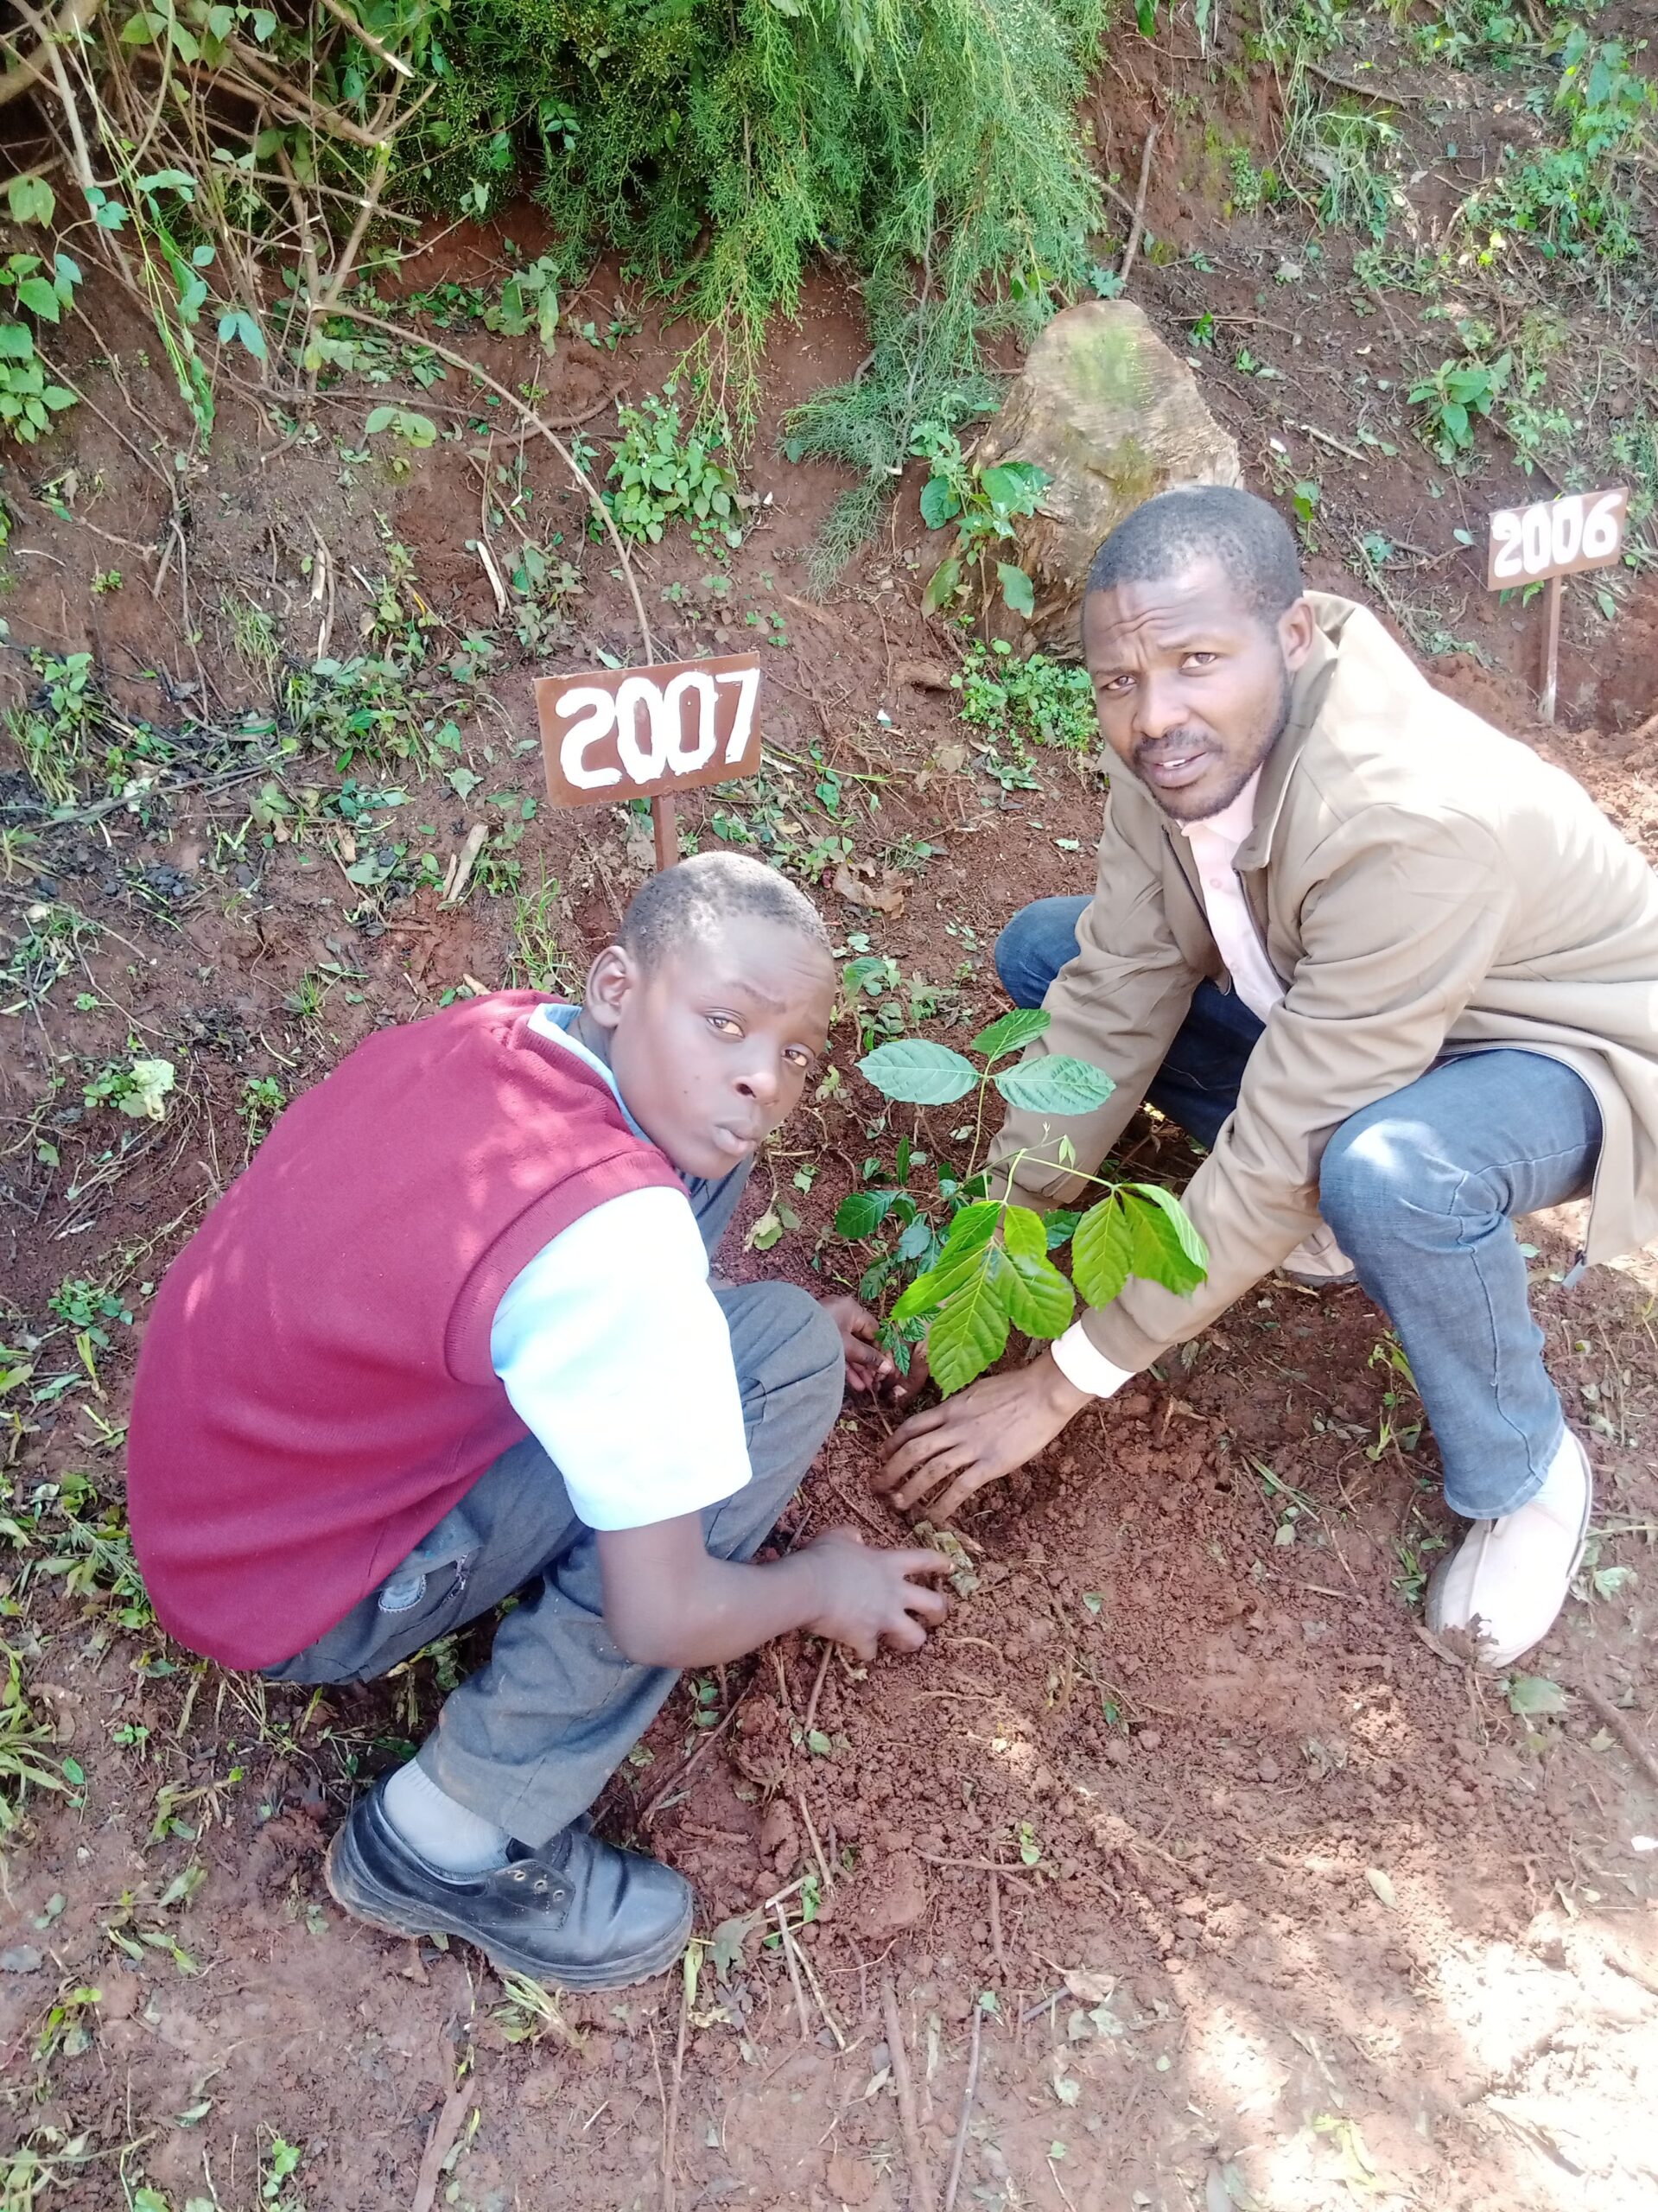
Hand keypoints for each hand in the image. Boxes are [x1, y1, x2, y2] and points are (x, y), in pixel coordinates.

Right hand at [800, 1526, 950, 1659]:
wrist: (808, 1586)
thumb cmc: (823, 1557)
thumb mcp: (838, 1536)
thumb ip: (852, 1535)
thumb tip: (857, 1537)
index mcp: (889, 1564)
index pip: (925, 1559)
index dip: (941, 1563)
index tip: (950, 1567)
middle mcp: (894, 1592)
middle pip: (934, 1605)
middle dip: (940, 1613)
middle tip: (936, 1617)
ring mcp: (883, 1617)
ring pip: (915, 1637)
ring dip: (911, 1640)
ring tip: (902, 1641)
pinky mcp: (865, 1638)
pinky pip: (871, 1653)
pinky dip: (865, 1651)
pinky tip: (859, 1649)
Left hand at [820, 1295, 897, 1396]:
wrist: (786, 1337)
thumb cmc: (822, 1335)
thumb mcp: (849, 1347)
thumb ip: (869, 1357)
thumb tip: (888, 1367)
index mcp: (852, 1309)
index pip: (874, 1330)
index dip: (881, 1349)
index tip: (886, 1367)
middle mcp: (842, 1314)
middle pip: (862, 1340)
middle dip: (869, 1363)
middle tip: (876, 1381)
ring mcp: (829, 1326)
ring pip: (849, 1348)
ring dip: (858, 1368)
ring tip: (866, 1387)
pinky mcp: (819, 1338)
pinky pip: (837, 1350)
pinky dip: (845, 1365)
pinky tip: (854, 1383)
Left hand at [875, 1351, 1091, 1520]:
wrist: (1043, 1393)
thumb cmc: (1016, 1388)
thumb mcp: (977, 1392)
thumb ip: (959, 1408)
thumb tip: (948, 1417)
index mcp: (951, 1408)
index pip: (912, 1426)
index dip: (893, 1443)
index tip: (882, 1456)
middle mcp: (955, 1427)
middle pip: (913, 1450)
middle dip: (891, 1470)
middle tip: (878, 1486)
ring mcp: (972, 1446)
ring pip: (931, 1470)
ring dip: (911, 1489)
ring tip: (898, 1504)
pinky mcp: (991, 1463)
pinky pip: (961, 1487)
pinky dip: (944, 1504)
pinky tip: (935, 1516)